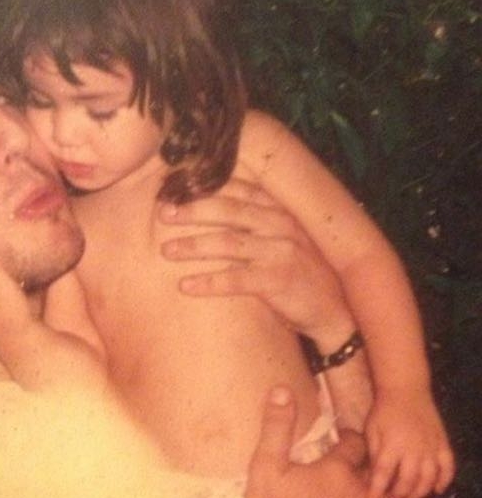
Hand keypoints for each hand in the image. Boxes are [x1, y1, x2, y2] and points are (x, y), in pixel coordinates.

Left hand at [159, 178, 353, 344]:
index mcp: (279, 210)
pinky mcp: (278, 280)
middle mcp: (280, 225)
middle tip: (163, 214)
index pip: (239, 190)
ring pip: (228, 242)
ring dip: (193, 246)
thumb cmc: (300, 272)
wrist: (333, 310)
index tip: (175, 187)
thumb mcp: (284, 238)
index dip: (205, 187)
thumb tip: (211, 210)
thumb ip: (256, 222)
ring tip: (166, 250)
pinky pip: (236, 279)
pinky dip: (208, 282)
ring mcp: (280, 252)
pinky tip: (185, 286)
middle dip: (192, 210)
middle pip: (229, 210)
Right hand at [243, 384, 440, 497]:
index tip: (349, 439)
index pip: (355, 444)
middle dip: (386, 466)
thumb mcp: (264, 470)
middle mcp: (363, 495)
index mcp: (336, 471)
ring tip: (412, 491)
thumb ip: (276, 428)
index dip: (352, 438)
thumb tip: (282, 388)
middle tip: (383, 466)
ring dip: (411, 495)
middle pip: (385, 471)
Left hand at [365, 393, 455, 497]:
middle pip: (408, 481)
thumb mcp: (371, 431)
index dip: (377, 491)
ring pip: (428, 479)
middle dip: (399, 496)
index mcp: (391, 445)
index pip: (383, 474)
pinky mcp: (443, 443)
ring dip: (419, 494)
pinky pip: (448, 467)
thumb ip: (373, 455)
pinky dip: (444, 481)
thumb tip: (372, 478)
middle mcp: (413, 449)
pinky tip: (437, 490)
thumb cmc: (384, 411)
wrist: (406, 390)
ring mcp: (431, 447)